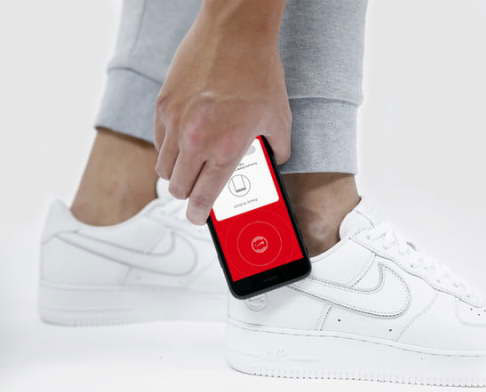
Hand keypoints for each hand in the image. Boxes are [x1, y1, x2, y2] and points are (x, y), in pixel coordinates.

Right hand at [154, 0, 290, 224]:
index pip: (204, 196)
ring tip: (194, 165)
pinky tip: (186, 140)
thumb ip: (277, 150)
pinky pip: (158, 141)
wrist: (236, 33)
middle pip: (177, 188)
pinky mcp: (163, 104)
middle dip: (189, 194)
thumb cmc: (259, 73)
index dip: (200, 214)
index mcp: (225, 148)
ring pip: (163, 168)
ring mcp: (174, 122)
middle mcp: (195, 139)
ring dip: (177, 173)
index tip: (199, 218)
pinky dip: (168, 148)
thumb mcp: (280, 120)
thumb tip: (273, 163)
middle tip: (199, 189)